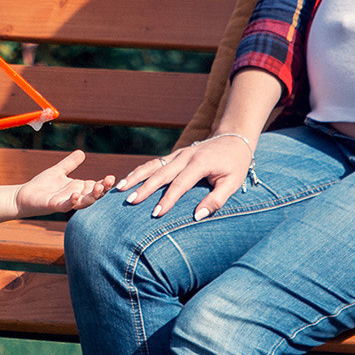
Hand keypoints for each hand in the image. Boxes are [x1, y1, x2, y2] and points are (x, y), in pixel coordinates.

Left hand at [15, 150, 118, 215]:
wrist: (24, 196)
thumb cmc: (42, 186)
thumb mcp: (58, 171)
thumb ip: (70, 164)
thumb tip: (82, 152)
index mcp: (77, 188)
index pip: (94, 186)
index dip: (103, 183)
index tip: (112, 177)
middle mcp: (74, 197)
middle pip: (93, 195)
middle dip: (102, 190)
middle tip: (109, 181)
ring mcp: (65, 202)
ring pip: (83, 202)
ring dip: (91, 197)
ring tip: (98, 188)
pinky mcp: (53, 206)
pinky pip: (65, 206)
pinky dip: (71, 202)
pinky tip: (75, 195)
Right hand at [118, 132, 253, 220]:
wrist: (234, 138)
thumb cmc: (235, 164)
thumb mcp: (233, 183)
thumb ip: (216, 200)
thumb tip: (197, 216)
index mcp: (200, 163)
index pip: (181, 184)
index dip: (168, 199)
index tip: (155, 213)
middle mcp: (186, 156)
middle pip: (161, 173)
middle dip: (144, 188)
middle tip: (130, 202)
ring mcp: (178, 154)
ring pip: (153, 165)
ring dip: (135, 177)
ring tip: (119, 189)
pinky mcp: (175, 155)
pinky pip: (154, 163)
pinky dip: (139, 171)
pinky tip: (127, 180)